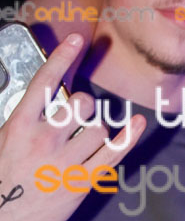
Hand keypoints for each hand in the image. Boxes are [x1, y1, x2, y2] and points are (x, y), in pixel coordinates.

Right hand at [0, 32, 145, 220]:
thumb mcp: (3, 141)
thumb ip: (24, 121)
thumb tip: (44, 102)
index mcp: (19, 125)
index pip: (45, 82)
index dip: (62, 57)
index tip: (76, 39)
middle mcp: (44, 138)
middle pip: (80, 103)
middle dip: (83, 106)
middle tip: (75, 119)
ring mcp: (65, 160)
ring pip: (98, 127)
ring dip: (95, 129)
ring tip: (83, 142)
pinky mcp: (82, 181)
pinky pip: (113, 152)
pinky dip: (128, 136)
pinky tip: (136, 123)